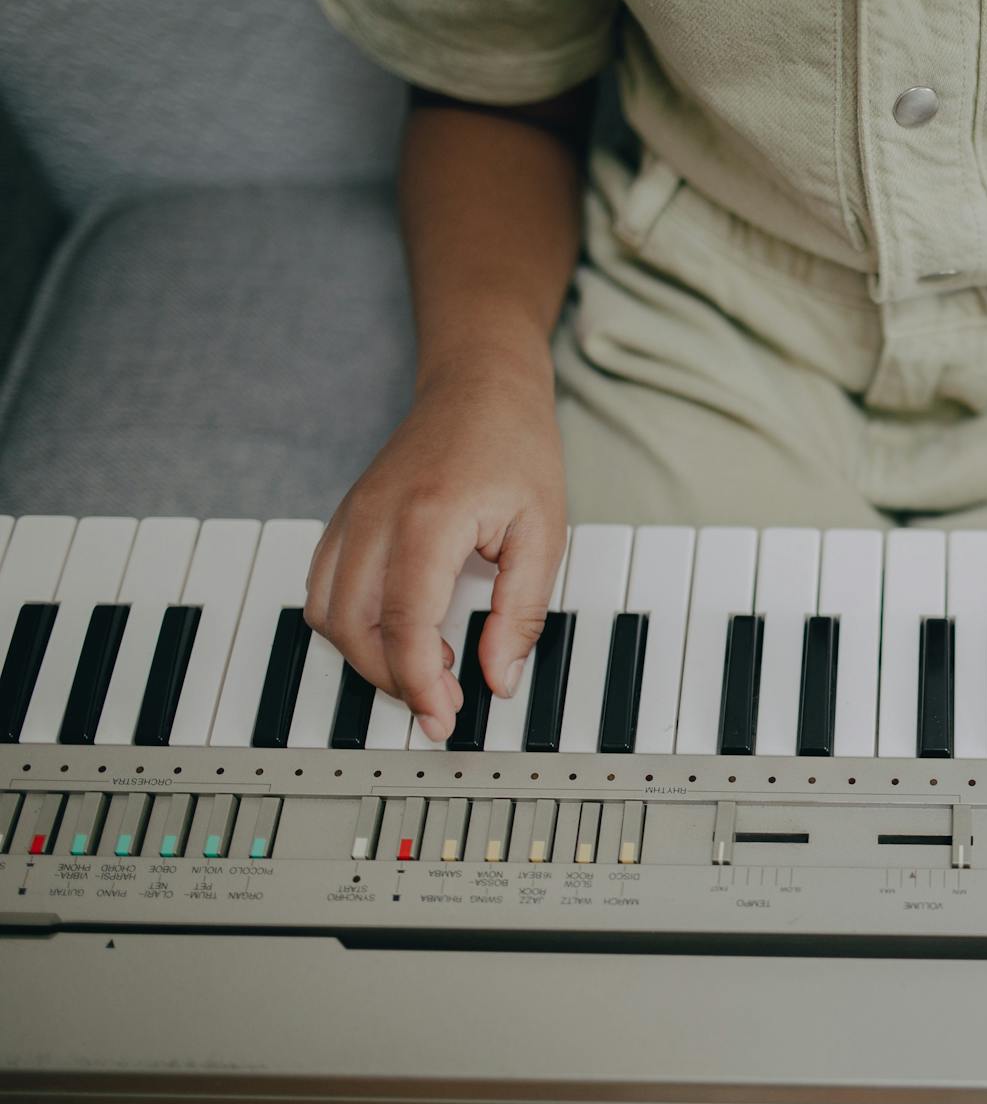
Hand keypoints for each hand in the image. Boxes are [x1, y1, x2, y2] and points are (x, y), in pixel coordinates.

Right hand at [304, 350, 566, 739]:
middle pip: (352, 626)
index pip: (406, 623)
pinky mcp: (344, 520)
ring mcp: (350, 516)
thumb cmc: (515, 448)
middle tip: (443, 703)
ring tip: (429, 670)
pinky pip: (323, 589)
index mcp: (428, 517)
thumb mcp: (545, 532)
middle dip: (392, 679)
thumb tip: (499, 677)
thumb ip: (522, 611)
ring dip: (367, 657)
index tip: (445, 717)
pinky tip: (404, 635)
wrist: (480, 386)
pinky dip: (352, 627)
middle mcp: (374, 517)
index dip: (420, 683)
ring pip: (326, 613)